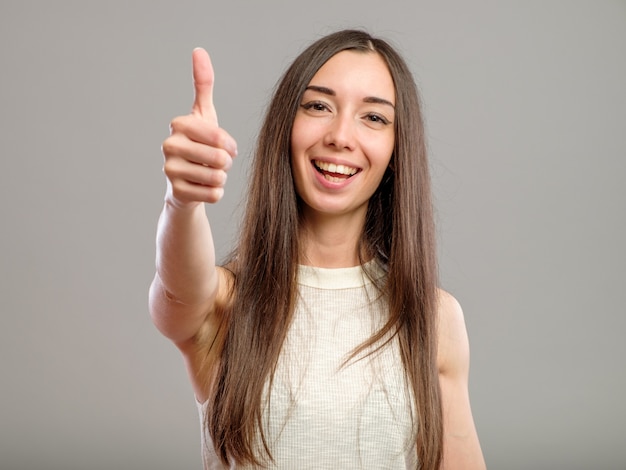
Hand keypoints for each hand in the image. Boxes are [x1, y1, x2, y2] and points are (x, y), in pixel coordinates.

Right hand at [161, 48, 237, 207]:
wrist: (185, 182)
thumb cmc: (199, 145)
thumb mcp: (204, 115)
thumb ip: (203, 84)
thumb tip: (199, 50)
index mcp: (178, 124)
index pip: (219, 136)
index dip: (230, 146)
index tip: (227, 148)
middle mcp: (169, 146)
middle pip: (220, 158)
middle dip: (226, 163)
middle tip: (216, 163)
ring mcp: (169, 171)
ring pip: (218, 177)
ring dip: (220, 178)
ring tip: (208, 174)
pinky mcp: (176, 193)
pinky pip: (214, 194)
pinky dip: (215, 193)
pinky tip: (202, 187)